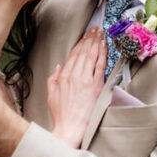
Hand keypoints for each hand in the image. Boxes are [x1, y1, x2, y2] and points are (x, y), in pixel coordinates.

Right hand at [48, 26, 107, 146]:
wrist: (71, 127)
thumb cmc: (62, 114)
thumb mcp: (51, 95)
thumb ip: (53, 79)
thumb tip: (59, 67)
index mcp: (64, 76)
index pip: (73, 54)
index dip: (80, 43)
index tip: (84, 36)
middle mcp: (75, 75)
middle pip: (83, 51)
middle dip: (89, 38)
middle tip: (94, 29)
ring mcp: (86, 79)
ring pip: (92, 55)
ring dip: (96, 42)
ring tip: (100, 33)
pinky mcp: (96, 85)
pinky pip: (100, 65)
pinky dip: (102, 53)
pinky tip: (104, 45)